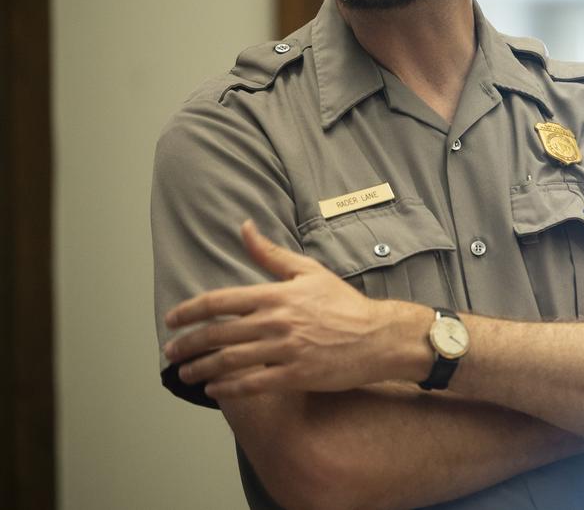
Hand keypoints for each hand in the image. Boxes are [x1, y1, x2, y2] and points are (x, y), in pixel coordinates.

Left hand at [163, 220, 413, 397]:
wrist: (377, 336)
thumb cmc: (343, 303)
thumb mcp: (308, 271)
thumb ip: (270, 254)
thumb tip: (245, 227)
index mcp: (276, 294)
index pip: (219, 302)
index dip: (189, 311)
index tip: (172, 320)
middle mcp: (276, 321)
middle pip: (217, 334)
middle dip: (187, 345)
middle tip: (172, 352)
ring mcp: (285, 350)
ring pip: (229, 362)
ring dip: (201, 369)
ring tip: (187, 374)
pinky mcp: (295, 375)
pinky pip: (251, 385)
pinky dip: (227, 390)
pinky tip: (215, 390)